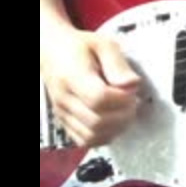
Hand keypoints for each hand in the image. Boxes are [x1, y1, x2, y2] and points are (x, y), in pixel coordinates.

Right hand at [40, 28, 141, 147]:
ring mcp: (63, 114)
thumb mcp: (103, 45)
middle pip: (97, 121)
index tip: (132, 90)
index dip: (122, 99)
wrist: (53, 52)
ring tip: (124, 112)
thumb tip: (132, 85)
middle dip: (123, 115)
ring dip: (116, 128)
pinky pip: (85, 141)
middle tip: (132, 102)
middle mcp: (64, 99)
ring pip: (92, 136)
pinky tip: (113, 122)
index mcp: (73, 76)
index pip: (99, 99)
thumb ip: (118, 65)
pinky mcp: (65, 123)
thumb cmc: (80, 47)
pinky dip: (104, 136)